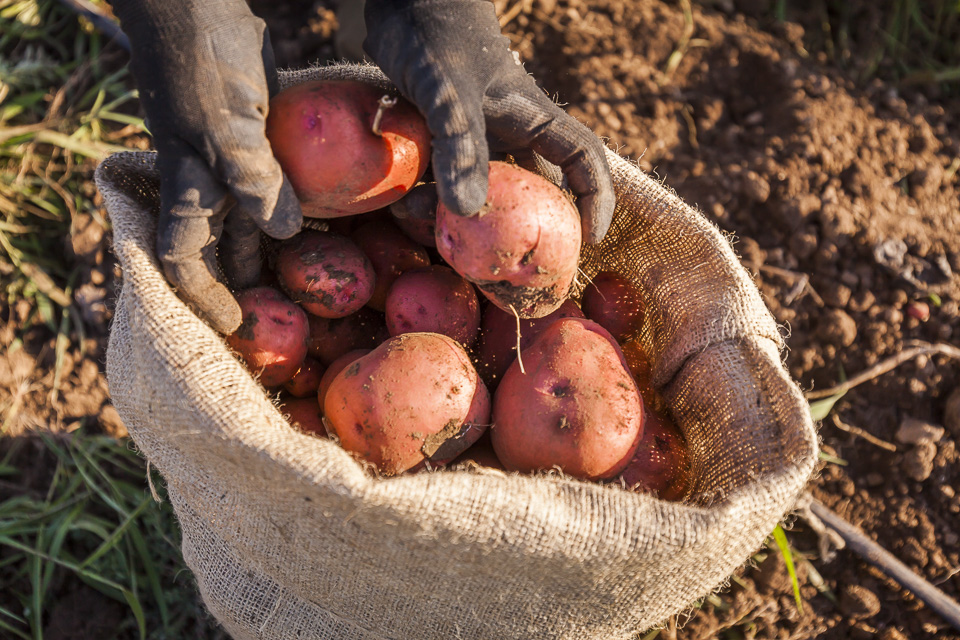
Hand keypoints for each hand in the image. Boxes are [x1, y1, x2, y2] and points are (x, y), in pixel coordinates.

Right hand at [113, 0, 301, 333]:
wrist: (197, 5)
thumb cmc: (202, 65)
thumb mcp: (225, 126)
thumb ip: (253, 180)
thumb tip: (282, 232)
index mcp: (190, 187)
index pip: (184, 257)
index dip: (205, 296)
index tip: (234, 321)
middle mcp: (210, 182)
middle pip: (225, 246)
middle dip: (249, 279)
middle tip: (286, 309)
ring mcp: (235, 160)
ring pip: (255, 216)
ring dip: (279, 244)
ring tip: (314, 273)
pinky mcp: (261, 139)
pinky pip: (280, 181)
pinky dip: (301, 200)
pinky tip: (330, 215)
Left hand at [363, 0, 615, 243]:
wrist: (397, 2)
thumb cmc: (433, 31)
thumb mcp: (446, 87)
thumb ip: (458, 143)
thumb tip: (467, 211)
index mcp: (531, 117)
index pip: (583, 159)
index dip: (594, 199)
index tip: (589, 238)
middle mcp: (508, 133)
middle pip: (531, 191)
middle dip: (519, 229)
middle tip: (502, 267)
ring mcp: (473, 140)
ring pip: (480, 193)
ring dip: (458, 218)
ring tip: (426, 228)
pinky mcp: (438, 143)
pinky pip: (442, 184)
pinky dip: (427, 201)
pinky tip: (400, 208)